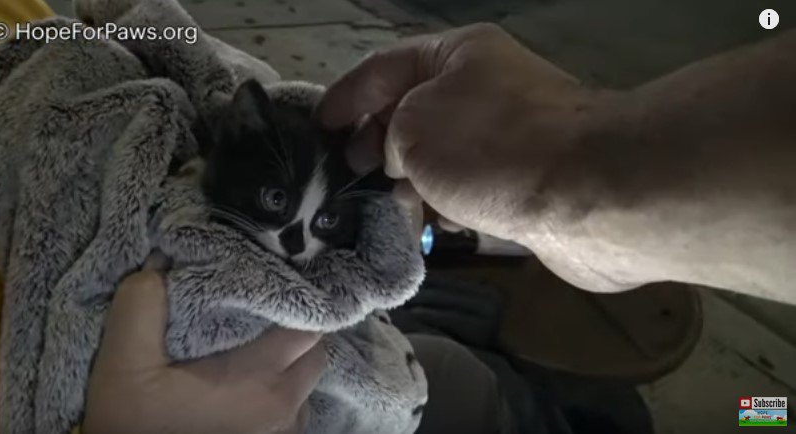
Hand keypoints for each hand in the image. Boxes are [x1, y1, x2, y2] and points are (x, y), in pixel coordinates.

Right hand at [84, 270, 326, 433]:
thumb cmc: (131, 425)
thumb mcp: (122, 363)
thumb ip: (141, 305)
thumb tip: (159, 263)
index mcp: (261, 379)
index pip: (309, 326)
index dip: (294, 301)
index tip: (268, 285)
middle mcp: (285, 408)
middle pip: (315, 352)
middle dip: (295, 330)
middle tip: (259, 315)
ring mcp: (282, 433)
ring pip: (308, 383)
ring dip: (289, 364)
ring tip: (253, 350)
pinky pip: (295, 410)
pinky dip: (281, 392)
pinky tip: (248, 386)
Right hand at [318, 23, 604, 247]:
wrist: (591, 195)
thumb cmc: (492, 149)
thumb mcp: (414, 129)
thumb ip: (390, 138)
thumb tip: (403, 163)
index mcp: (456, 55)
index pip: (383, 66)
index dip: (345, 96)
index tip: (317, 130)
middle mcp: (483, 87)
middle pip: (412, 109)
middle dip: (374, 141)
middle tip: (345, 176)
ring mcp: (507, 135)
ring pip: (440, 153)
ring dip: (408, 179)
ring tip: (378, 207)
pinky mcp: (524, 179)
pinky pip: (469, 186)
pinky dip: (444, 203)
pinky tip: (427, 225)